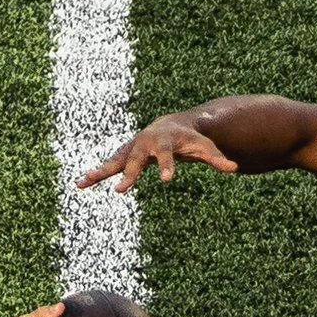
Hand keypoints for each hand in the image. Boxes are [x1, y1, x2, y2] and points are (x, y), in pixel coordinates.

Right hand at [77, 116, 236, 191]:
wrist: (170, 126)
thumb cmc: (190, 139)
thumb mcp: (204, 147)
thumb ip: (217, 158)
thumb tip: (236, 167)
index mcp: (165, 142)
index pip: (166, 156)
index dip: (167, 166)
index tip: (167, 180)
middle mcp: (145, 144)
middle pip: (136, 160)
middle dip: (129, 174)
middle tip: (122, 190)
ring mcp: (132, 149)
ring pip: (115, 162)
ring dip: (101, 172)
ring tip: (84, 182)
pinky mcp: (124, 156)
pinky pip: (108, 166)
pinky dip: (95, 174)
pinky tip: (81, 184)